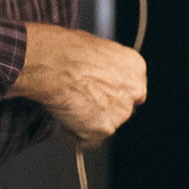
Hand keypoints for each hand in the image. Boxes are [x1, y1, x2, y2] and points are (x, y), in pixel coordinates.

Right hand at [11, 23, 146, 145]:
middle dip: (103, 109)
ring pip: (104, 125)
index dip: (113, 93)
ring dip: (89, 122)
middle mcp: (133, 91)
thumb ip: (105, 69)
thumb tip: (96, 76)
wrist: (54, 65)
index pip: (132, 89)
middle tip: (82, 101)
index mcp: (135, 67)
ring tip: (69, 105)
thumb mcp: (96, 50)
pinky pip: (88, 138)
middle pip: (121, 109)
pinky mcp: (104, 130)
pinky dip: (75, 133)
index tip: (101, 94)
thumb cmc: (67, 51)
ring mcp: (120, 113)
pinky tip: (65, 115)